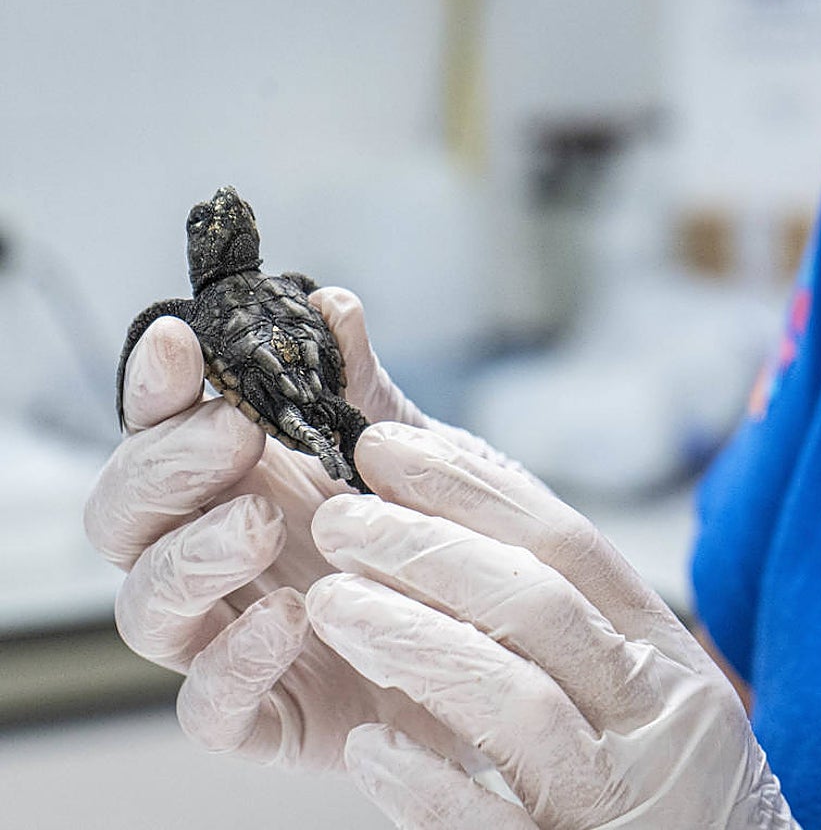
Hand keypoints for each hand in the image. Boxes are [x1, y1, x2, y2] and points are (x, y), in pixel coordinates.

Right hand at [83, 287, 509, 772]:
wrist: (496, 640)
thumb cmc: (432, 536)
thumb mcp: (410, 451)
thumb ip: (361, 388)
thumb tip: (332, 306)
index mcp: (230, 485)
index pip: (156, 434)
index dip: (153, 389)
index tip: (177, 343)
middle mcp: (209, 557)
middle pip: (122, 517)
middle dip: (165, 467)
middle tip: (234, 433)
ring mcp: (225, 638)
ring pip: (144, 608)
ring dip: (189, 556)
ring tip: (260, 521)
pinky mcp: (259, 717)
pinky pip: (207, 706)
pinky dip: (235, 662)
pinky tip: (287, 617)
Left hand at [304, 422, 799, 828]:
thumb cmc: (679, 793)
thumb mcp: (656, 692)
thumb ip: (584, 625)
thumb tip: (464, 527)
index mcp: (670, 659)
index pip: (570, 547)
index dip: (473, 490)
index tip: (390, 451)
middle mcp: (661, 718)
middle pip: (538, 607)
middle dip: (427, 549)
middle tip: (338, 517)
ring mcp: (624, 798)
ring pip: (516, 701)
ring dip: (413, 641)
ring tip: (331, 603)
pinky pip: (496, 828)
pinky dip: (429, 785)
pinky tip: (368, 748)